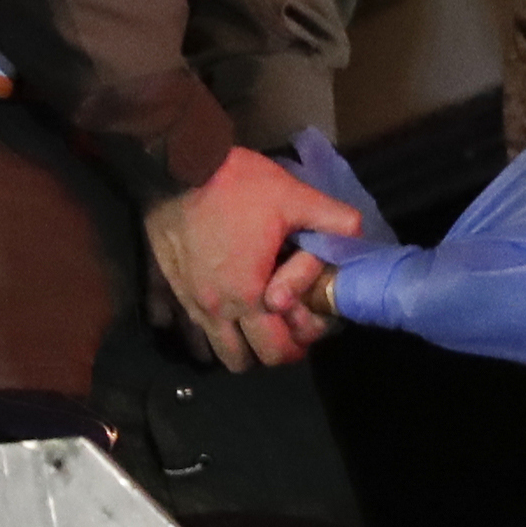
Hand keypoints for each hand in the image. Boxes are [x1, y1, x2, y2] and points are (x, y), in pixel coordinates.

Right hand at [141, 146, 360, 370]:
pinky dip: (200, 328)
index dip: (299, 343)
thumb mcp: (296, 198)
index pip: (277, 351)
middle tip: (285, 322)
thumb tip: (359, 235)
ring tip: (254, 316)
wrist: (177, 166)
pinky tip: (216, 307)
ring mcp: (186, 300)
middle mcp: (214, 309)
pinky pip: (179, 325)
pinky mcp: (166, 287)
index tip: (309, 319)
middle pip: (242, 360)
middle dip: (268, 349)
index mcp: (250, 295)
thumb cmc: (239, 185)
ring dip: (235, 342)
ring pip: (210, 348)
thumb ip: (335, 220)